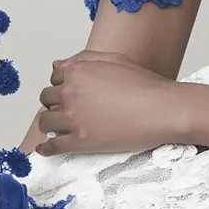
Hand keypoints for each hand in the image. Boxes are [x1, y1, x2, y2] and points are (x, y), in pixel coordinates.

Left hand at [36, 50, 189, 156]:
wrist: (162, 109)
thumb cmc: (144, 84)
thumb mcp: (115, 60)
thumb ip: (84, 59)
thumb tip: (58, 65)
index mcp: (78, 70)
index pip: (55, 78)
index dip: (62, 85)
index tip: (68, 93)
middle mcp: (70, 92)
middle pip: (47, 99)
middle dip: (55, 103)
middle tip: (68, 109)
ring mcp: (73, 118)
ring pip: (46, 122)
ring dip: (50, 124)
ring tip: (60, 127)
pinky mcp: (80, 141)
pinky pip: (53, 146)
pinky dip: (46, 148)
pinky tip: (46, 148)